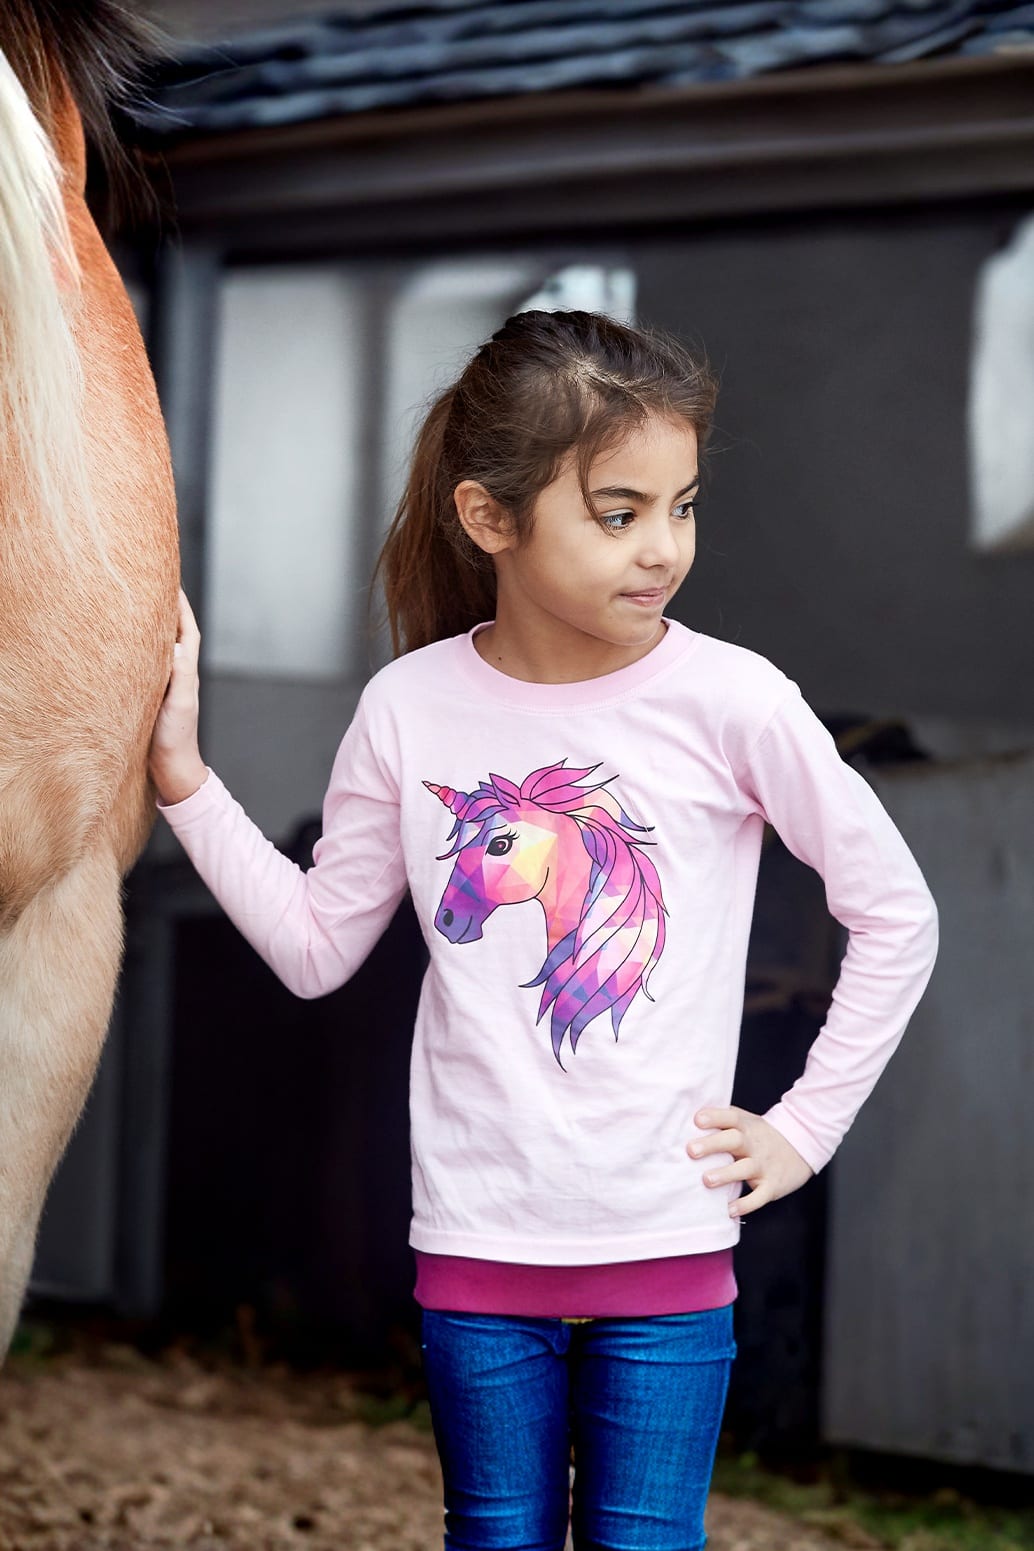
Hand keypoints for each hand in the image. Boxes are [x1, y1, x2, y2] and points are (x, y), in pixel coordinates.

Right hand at [148, 589, 207, 804]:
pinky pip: (144, 665)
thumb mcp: (178, 704)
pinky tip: (122, 645)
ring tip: (134, 604)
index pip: (187, 630)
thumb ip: (179, 674)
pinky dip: (136, 650)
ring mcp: (163, 686)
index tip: (171, 580)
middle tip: (148, 583)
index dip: (181, 605)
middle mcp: (176, 675)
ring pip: (157, 648)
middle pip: (172, 633)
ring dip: (150, 626)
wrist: (171, 771)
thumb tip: (176, 643)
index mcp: (186, 672)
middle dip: (164, 608)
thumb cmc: (176, 739)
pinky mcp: (149, 698)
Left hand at [687, 1106, 813, 1219]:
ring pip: (745, 1168)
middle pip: (734, 1140)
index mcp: (745, 1125)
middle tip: (692, 1150)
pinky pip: (759, 1196)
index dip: (714, 1117)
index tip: (697, 1120)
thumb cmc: (760, 1135)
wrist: (802, 1145)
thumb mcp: (746, 1121)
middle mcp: (754, 1143)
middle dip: (712, 1145)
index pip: (730, 1116)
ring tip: (706, 1180)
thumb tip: (685, 1118)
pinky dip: (745, 1205)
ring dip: (725, 1174)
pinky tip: (729, 1210)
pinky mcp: (772, 1185)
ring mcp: (764, 1165)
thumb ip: (721, 1120)